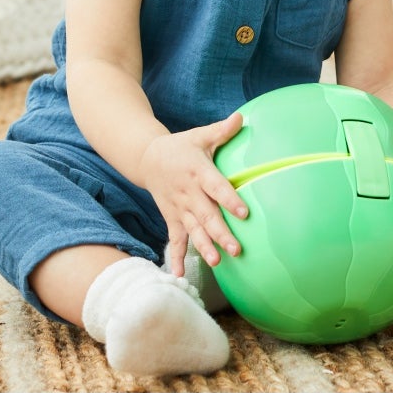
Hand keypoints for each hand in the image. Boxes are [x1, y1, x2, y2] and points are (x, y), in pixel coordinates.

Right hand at [138, 112, 248, 277]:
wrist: (148, 158)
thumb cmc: (181, 147)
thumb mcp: (200, 136)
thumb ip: (222, 130)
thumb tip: (242, 117)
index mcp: (198, 171)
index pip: (217, 187)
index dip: (230, 199)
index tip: (245, 212)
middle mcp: (189, 193)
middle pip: (207, 215)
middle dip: (221, 233)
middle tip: (237, 248)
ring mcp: (179, 208)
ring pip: (193, 230)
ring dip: (204, 247)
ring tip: (217, 262)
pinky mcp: (172, 218)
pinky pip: (174, 240)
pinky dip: (175, 257)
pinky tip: (177, 275)